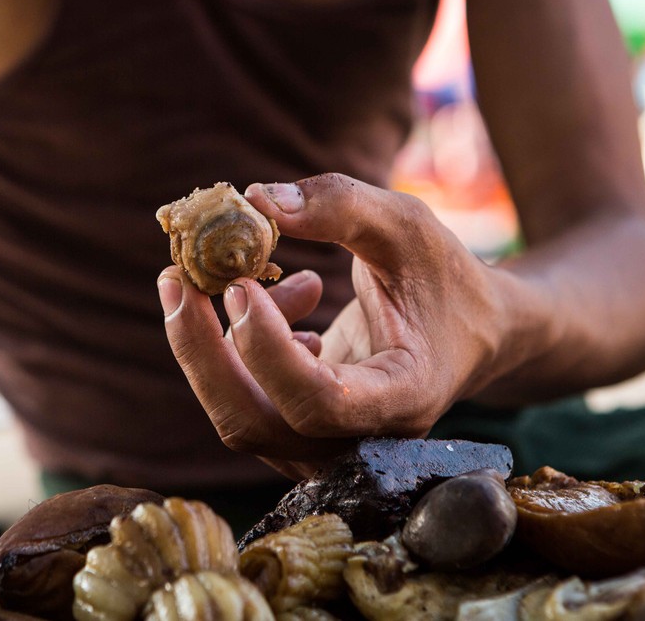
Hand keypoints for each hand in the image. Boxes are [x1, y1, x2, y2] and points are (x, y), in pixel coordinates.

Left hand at [158, 173, 517, 478]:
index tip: (239, 285)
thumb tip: (255, 198)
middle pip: (251, 422)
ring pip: (237, 416)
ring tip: (239, 275)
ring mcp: (324, 446)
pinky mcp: (299, 432)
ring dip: (212, 342)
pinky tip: (288, 300)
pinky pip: (246, 400)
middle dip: (201, 350)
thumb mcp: (407, 227)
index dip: (266, 349)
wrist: (469, 331)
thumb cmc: (445, 278)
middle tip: (175, 279)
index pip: (317, 400)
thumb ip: (341, 206)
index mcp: (402, 399)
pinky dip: (243, 345)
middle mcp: (360, 442)